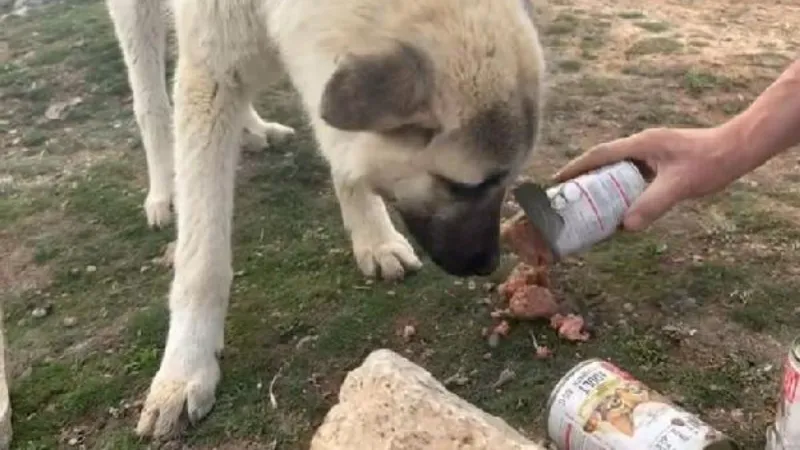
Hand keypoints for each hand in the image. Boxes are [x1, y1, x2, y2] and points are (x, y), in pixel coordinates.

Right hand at [552, 127, 740, 230]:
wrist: (737, 150)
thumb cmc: (709, 163)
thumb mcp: (678, 186)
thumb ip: (652, 204)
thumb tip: (626, 227)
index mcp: (640, 144)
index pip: (598, 155)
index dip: (575, 168)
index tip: (556, 181)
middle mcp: (642, 145)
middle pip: (603, 160)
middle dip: (583, 177)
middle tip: (567, 196)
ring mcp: (651, 151)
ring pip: (617, 167)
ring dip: (601, 183)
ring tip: (587, 203)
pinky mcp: (661, 159)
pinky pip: (631, 173)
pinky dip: (619, 186)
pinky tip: (620, 203)